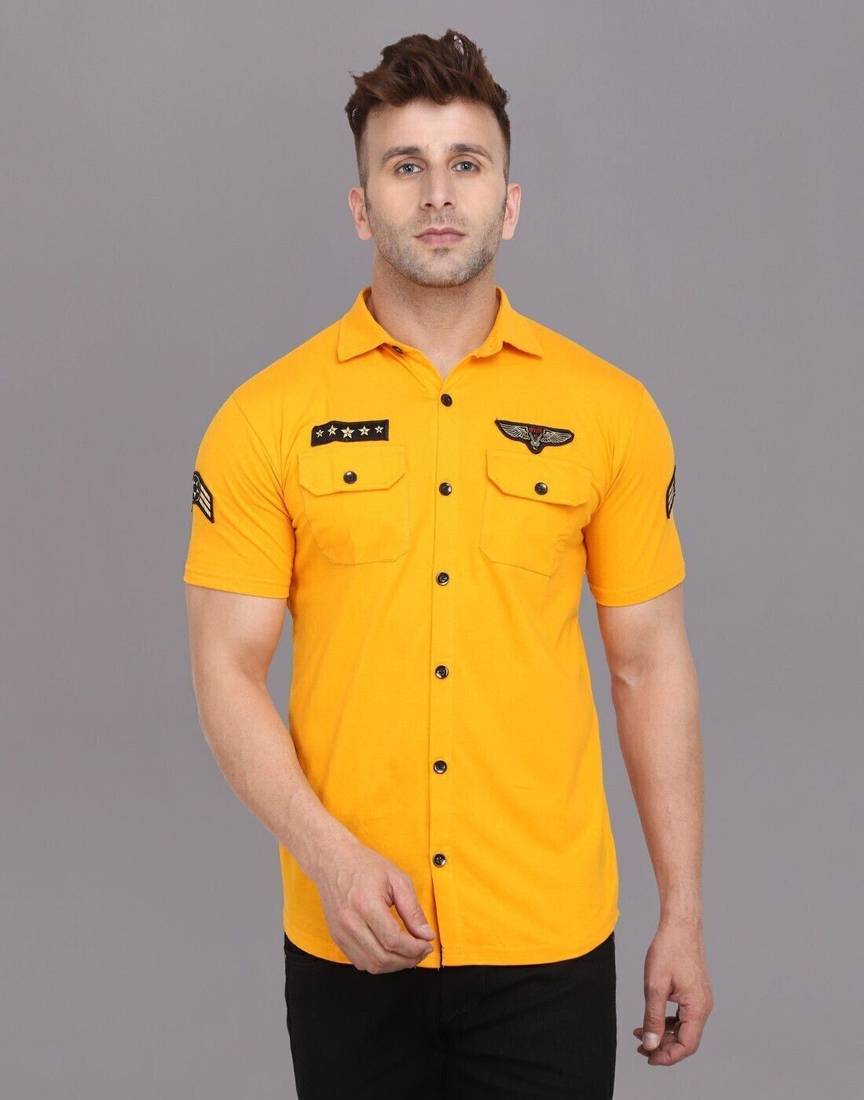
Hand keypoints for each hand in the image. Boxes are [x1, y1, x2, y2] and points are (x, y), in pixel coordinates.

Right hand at [312, 832, 435, 971]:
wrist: (332, 860)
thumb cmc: (364, 865)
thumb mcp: (397, 879)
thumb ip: (412, 910)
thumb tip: (426, 935)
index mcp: (366, 904)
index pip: (393, 940)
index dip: (414, 949)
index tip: (426, 945)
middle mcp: (350, 922)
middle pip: (383, 958)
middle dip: (407, 960)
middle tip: (421, 951)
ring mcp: (341, 932)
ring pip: (371, 965)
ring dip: (394, 965)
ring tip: (408, 953)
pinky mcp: (337, 938)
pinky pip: (359, 962)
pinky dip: (378, 963)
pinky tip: (389, 951)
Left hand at [632, 920, 713, 1065]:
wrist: (680, 924)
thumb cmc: (669, 949)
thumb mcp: (655, 986)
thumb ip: (653, 1017)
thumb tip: (650, 1044)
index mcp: (698, 1007)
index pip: (686, 1046)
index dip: (667, 1056)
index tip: (647, 1057)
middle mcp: (703, 1006)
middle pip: (686, 1040)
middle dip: (663, 1046)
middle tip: (640, 1046)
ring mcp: (700, 999)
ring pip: (684, 1028)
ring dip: (664, 1034)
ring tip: (641, 1033)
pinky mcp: (694, 992)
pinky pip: (683, 1015)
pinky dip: (668, 1021)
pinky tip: (652, 1018)